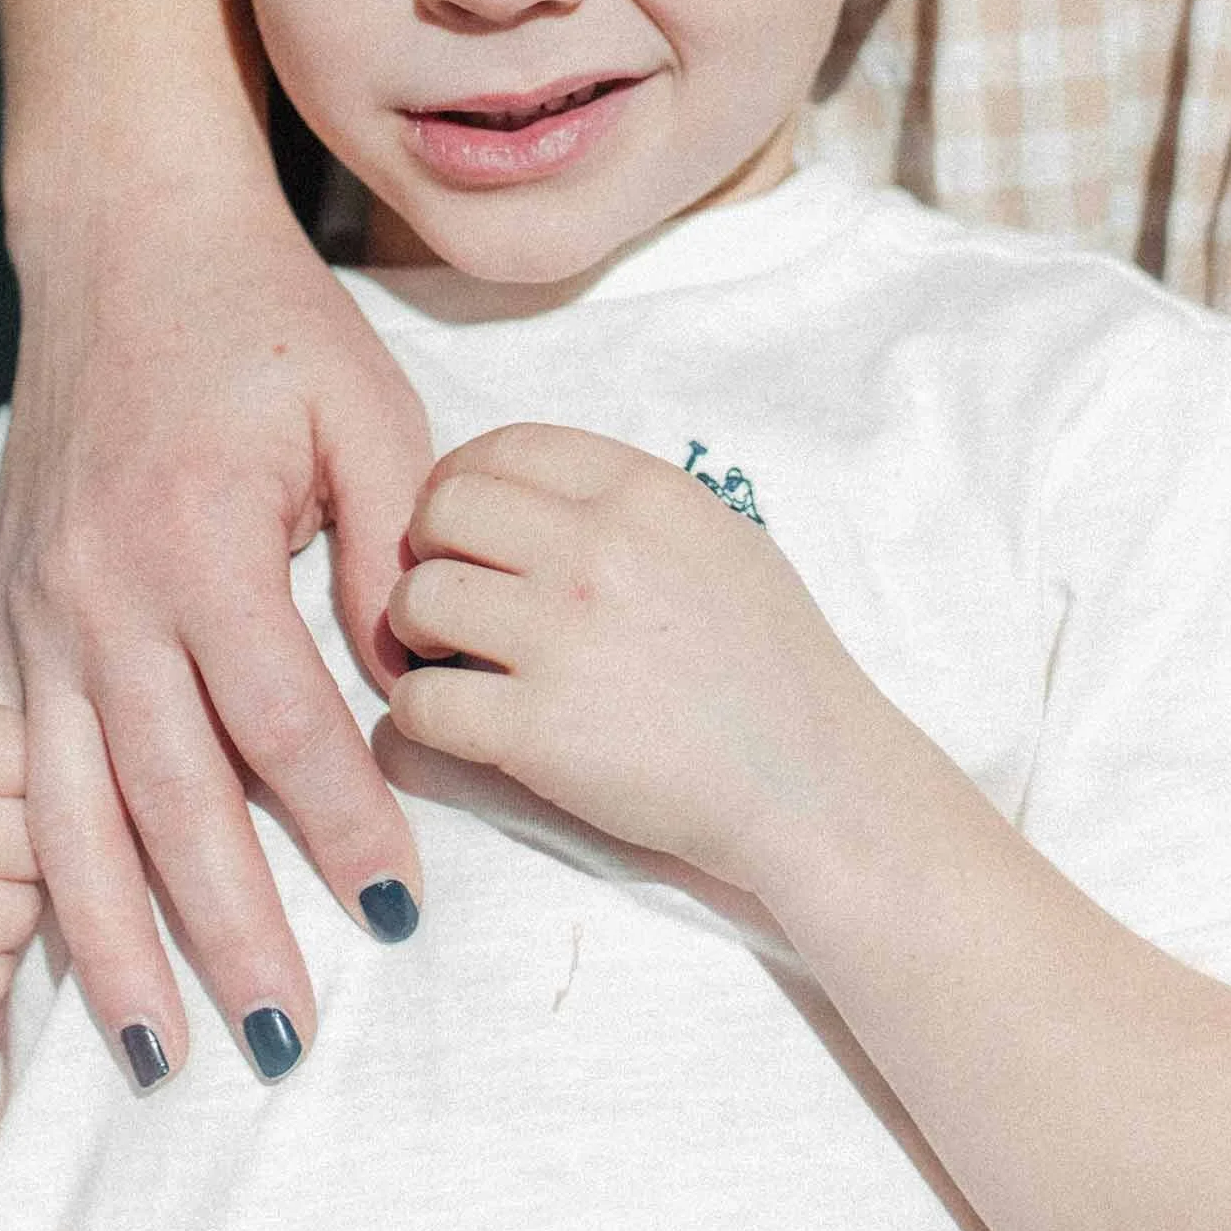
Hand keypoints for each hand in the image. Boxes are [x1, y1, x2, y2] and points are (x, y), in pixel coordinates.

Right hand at [0, 196, 432, 1079]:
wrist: (128, 236)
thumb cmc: (264, 320)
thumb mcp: (366, 408)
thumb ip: (396, 548)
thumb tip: (417, 693)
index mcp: (201, 540)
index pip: (284, 725)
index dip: (346, 828)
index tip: (403, 913)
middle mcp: (102, 594)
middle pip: (167, 802)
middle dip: (228, 935)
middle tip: (282, 1041)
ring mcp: (37, 608)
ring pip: (64, 810)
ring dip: (109, 940)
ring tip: (160, 1046)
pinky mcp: (3, 608)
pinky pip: (3, 762)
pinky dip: (26, 861)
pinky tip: (43, 948)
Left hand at [385, 421, 862, 891]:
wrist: (814, 784)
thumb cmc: (774, 663)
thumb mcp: (719, 537)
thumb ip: (627, 503)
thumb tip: (533, 491)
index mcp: (642, 493)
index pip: (505, 446)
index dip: (462, 481)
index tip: (461, 524)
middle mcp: (596, 550)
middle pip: (444, 510)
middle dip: (429, 548)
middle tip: (451, 594)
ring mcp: (562, 639)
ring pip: (417, 598)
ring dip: (416, 631)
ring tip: (449, 658)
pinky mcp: (537, 732)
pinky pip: (421, 703)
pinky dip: (421, 716)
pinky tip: (459, 721)